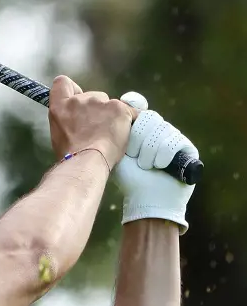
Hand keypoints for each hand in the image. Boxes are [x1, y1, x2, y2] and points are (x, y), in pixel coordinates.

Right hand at [48, 75, 134, 169]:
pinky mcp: (119, 108)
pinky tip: (129, 132)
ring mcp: (100, 102)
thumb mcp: (59, 134)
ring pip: (111, 105)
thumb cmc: (70, 155)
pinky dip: (131, 120)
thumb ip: (67, 120)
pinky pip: (131, 112)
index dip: (71, 90)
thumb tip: (78, 121)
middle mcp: (79, 100)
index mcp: (60, 107)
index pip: (62, 83)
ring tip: (111, 136)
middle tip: (97, 129)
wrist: (86, 161)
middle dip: (96, 109)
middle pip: (92, 96)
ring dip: (112, 116)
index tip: (77, 100)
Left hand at [113, 103, 198, 233]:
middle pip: (151, 119)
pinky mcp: (188, 150)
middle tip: (135, 157)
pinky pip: (175, 140)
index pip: (142, 115)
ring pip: (162, 130)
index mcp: (145, 131)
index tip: (128, 146)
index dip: (134, 127)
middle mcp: (161, 133)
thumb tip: (118, 104)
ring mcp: (176, 139)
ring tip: (146, 166)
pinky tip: (158, 166)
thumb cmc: (129, 178)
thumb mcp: (119, 151)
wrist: (146, 200)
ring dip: (150, 151)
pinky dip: (163, 154)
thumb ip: (118, 130)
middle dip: (140, 140)